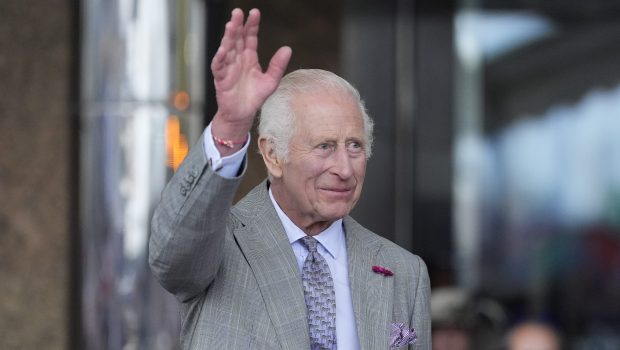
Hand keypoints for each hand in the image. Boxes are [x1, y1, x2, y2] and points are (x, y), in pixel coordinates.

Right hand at [211, 8, 291, 146]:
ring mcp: (228, 68)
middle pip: (236, 39)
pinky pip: (219, 66)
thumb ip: (278, 65)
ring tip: (231, 25)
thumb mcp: (271, 81)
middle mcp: (237, 59)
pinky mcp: (221, 79)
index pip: (250, 37)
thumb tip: (288, 48)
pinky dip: (220, 58)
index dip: (252, 25)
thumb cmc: (254, 97)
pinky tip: (223, 50)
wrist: (243, 115)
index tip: (254, 12)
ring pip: (227, 49)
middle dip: (237, 25)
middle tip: (238, 12)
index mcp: (249, 57)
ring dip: (228, 37)